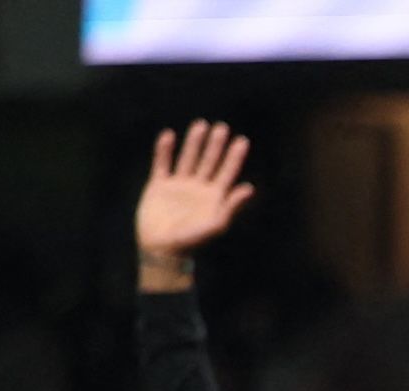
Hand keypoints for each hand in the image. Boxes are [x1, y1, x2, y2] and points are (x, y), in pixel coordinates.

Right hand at [136, 120, 256, 269]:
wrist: (162, 249)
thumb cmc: (192, 242)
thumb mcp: (215, 225)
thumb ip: (231, 206)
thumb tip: (249, 188)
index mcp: (214, 197)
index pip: (227, 172)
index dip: (235, 157)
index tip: (242, 140)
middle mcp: (198, 188)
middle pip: (209, 161)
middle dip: (216, 145)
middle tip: (222, 127)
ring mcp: (179, 185)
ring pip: (188, 158)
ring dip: (194, 142)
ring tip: (200, 125)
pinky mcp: (159, 185)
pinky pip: (162, 164)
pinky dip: (165, 150)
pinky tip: (169, 135)